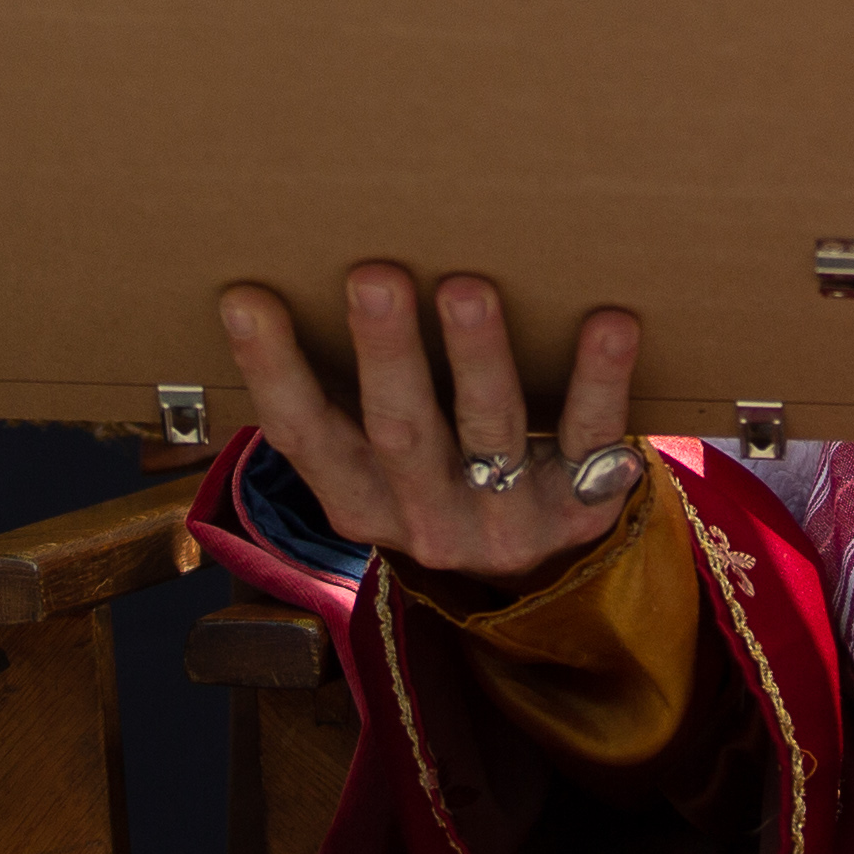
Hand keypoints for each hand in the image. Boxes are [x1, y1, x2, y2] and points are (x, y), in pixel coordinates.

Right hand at [217, 265, 639, 583]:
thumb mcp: (378, 465)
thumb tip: (280, 278)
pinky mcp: (582, 504)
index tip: (246, 298)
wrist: (542, 577)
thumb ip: (342, 399)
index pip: (304, 437)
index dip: (271, 371)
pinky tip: (607, 322)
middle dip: (387, 354)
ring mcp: (507, 519)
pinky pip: (591, 440)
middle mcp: (426, 520)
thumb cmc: (440, 476)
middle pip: (399, 433)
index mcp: (360, 502)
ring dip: (479, 358)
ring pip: (490, 433)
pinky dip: (598, 380)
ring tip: (468, 288)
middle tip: (374, 276)